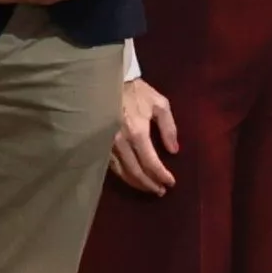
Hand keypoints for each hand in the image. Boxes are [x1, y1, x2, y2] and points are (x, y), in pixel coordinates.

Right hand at [107, 77, 180, 194]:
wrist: (107, 81)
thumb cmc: (137, 92)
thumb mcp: (160, 104)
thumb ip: (169, 128)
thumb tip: (174, 151)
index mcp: (137, 131)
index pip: (151, 162)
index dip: (162, 175)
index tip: (171, 183)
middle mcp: (120, 141)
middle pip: (135, 172)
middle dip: (149, 184)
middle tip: (160, 191)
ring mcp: (106, 143)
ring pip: (121, 172)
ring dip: (136, 183)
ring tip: (148, 188)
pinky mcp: (97, 143)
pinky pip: (110, 165)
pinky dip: (122, 175)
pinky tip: (131, 178)